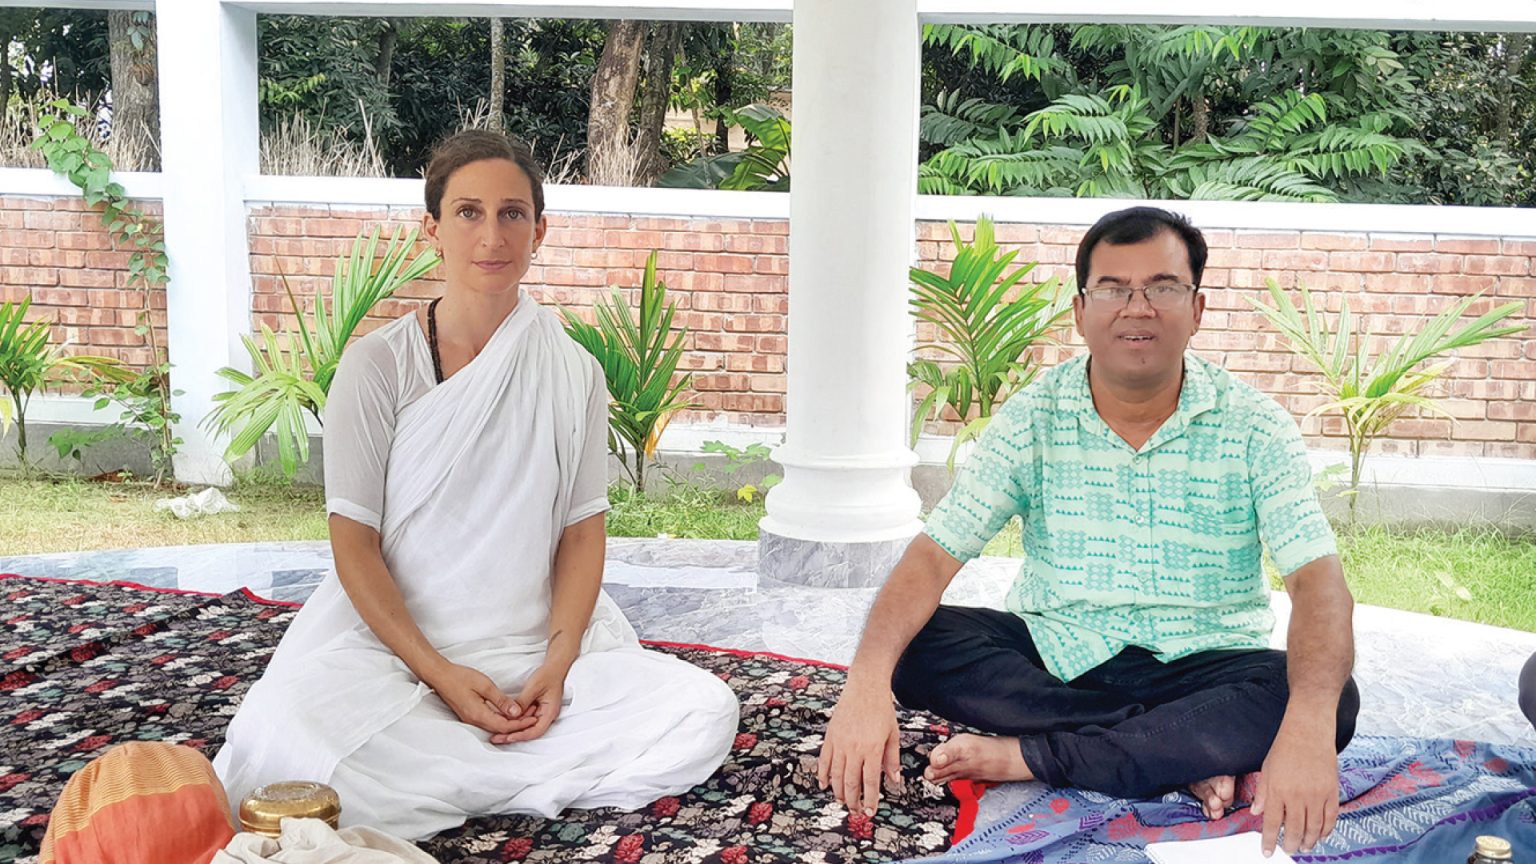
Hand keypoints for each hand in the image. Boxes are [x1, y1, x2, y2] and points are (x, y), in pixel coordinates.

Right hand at [427, 662, 536, 737]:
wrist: (440, 676)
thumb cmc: (460, 678)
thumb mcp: (484, 685)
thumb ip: (500, 700)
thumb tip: (516, 712)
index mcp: (478, 715)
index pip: (504, 726)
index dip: (520, 724)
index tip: (533, 718)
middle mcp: (474, 721)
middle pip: (500, 729)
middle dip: (518, 725)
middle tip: (533, 716)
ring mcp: (470, 719)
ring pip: (495, 727)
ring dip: (510, 722)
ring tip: (525, 714)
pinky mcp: (469, 715)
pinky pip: (488, 722)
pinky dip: (501, 719)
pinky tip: (509, 712)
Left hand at [492, 662, 567, 743]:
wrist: (553, 668)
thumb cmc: (548, 675)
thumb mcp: (533, 687)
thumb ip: (522, 702)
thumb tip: (512, 714)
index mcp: (550, 712)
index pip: (536, 731)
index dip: (521, 735)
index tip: (508, 737)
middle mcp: (546, 716)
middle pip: (529, 731)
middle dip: (513, 736)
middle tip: (497, 738)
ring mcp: (540, 713)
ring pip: (526, 726)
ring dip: (512, 730)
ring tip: (497, 733)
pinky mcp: (535, 710)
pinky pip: (524, 719)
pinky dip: (514, 721)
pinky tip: (503, 721)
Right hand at [817, 682, 903, 815]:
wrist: (865, 687)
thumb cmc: (882, 710)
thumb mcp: (893, 734)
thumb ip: (892, 759)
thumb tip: (894, 781)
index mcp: (873, 749)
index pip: (870, 782)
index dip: (870, 799)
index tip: (870, 811)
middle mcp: (855, 748)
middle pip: (851, 783)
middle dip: (853, 801)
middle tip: (856, 811)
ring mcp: (840, 742)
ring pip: (837, 775)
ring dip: (839, 792)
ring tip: (842, 802)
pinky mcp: (830, 736)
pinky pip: (824, 760)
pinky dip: (823, 774)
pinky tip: (825, 785)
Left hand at [1252, 718, 1339, 855]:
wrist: (1308, 730)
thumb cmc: (1284, 748)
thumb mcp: (1266, 769)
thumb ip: (1262, 793)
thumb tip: (1255, 812)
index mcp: (1277, 790)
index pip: (1272, 824)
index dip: (1269, 841)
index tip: (1267, 852)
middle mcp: (1296, 796)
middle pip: (1295, 830)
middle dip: (1291, 845)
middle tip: (1289, 850)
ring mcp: (1316, 795)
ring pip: (1314, 828)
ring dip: (1309, 841)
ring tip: (1305, 847)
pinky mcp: (1332, 791)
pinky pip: (1331, 818)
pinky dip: (1326, 830)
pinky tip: (1321, 835)